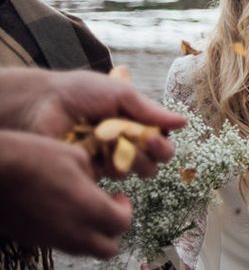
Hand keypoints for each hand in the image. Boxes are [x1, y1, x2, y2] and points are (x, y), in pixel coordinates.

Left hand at [0, 68, 185, 177]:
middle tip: (146, 144)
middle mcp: (124, 142)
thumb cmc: (81, 91)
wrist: (43, 102)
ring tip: (120, 146)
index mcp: (134, 122)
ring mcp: (107, 158)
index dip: (162, 142)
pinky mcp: (90, 172)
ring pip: (135, 170)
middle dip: (154, 154)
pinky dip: (112, 166)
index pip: (160, 139)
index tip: (157, 137)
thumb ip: (151, 110)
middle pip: (153, 161)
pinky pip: (111, 178)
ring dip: (134, 159)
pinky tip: (102, 153)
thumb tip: (184, 122)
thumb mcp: (121, 94)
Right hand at [0, 130, 131, 256]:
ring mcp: (51, 239)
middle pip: (107, 249)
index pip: (122, 224)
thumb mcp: (76, 155)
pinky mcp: (34, 240)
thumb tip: (96, 184)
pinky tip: (64, 211)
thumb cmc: (34, 157)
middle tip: (108, 209)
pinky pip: (63, 245)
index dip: (126, 209)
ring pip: (84, 251)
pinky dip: (71, 234)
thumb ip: (94, 175)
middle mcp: (73, 232)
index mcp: (89, 208)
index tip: (119, 196)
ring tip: (85, 209)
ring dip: (92, 235)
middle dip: (113, 231)